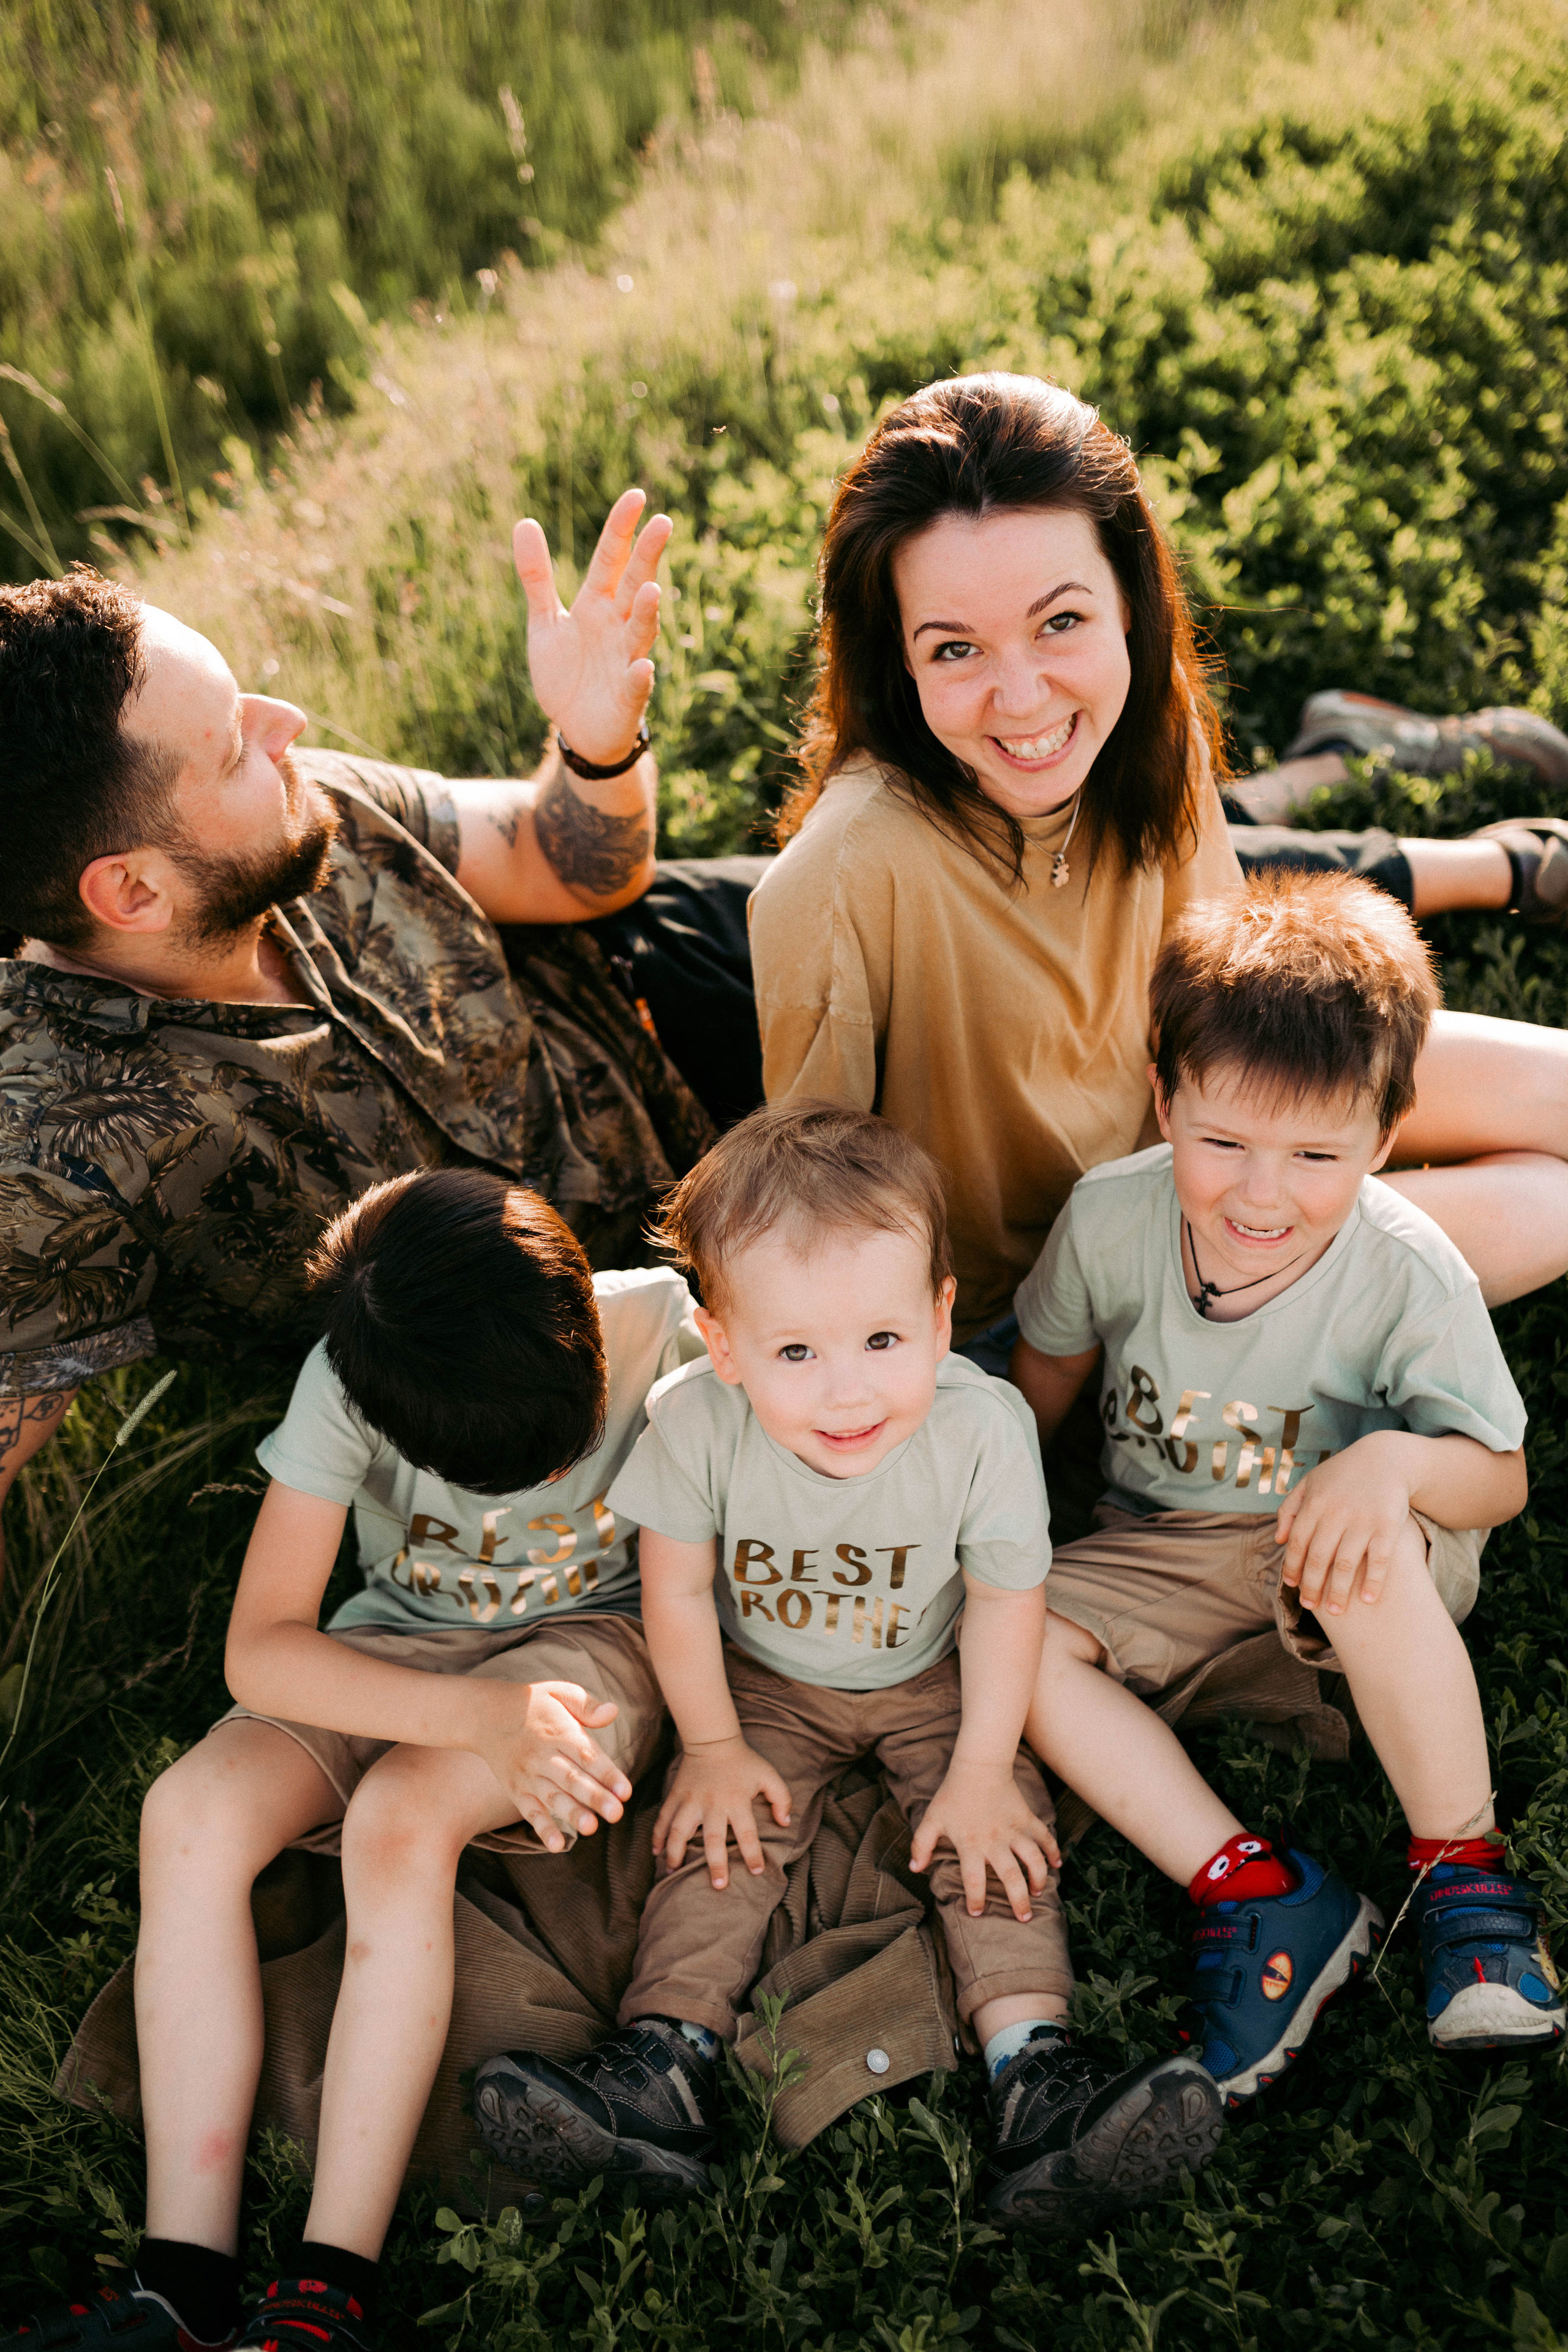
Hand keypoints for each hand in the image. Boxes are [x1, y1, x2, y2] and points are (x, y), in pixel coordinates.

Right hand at [472, 1680, 633, 1852]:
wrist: (485, 1714)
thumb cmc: (533, 1703)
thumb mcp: (559, 1692)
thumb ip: (587, 1705)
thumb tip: (613, 1711)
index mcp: (559, 1731)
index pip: (587, 1755)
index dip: (607, 1773)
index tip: (626, 1791)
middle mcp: (543, 1756)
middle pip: (572, 1779)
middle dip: (595, 1797)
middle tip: (616, 1814)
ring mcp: (528, 1776)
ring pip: (553, 1798)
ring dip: (572, 1814)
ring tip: (591, 1828)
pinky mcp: (516, 1790)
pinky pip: (529, 1811)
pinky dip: (542, 1828)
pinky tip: (557, 1845)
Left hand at [513, 488, 672, 765]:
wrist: (576, 729)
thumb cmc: (567, 674)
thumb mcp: (544, 622)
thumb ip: (537, 577)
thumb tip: (524, 522)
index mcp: (597, 605)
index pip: (611, 559)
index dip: (622, 529)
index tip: (637, 496)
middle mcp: (617, 627)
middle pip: (634, 585)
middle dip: (648, 557)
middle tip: (663, 522)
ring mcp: (626, 660)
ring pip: (640, 632)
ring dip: (647, 612)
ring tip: (651, 589)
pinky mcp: (627, 698)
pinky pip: (636, 685)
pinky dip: (639, 676)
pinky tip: (642, 666)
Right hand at [653, 1733, 792, 1887]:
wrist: (712, 1740)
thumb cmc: (743, 1761)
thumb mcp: (768, 1775)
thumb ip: (781, 1798)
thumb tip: (785, 1823)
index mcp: (736, 1801)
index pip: (747, 1833)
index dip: (753, 1853)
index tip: (756, 1871)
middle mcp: (712, 1803)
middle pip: (713, 1838)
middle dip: (716, 1864)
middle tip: (718, 1885)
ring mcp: (691, 1800)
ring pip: (680, 1830)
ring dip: (676, 1852)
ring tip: (672, 1871)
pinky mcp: (676, 1796)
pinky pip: (664, 1817)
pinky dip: (657, 1834)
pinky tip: (655, 1851)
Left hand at [908, 1758, 1059, 1921]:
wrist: (978, 1766)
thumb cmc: (952, 1794)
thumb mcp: (932, 1819)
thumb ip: (921, 1844)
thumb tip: (915, 1869)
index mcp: (971, 1845)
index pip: (973, 1880)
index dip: (975, 1899)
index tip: (977, 1913)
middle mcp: (995, 1841)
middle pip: (1011, 1877)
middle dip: (1018, 1901)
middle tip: (1023, 1918)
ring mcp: (1014, 1830)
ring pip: (1033, 1859)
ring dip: (1039, 1878)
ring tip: (1039, 1893)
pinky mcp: (1027, 1818)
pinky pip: (1045, 1836)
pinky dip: (1053, 1850)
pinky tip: (1058, 1864)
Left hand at [1275, 1434, 1412, 1615]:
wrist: (1386, 1457)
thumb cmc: (1343, 1474)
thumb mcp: (1311, 1482)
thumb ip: (1289, 1509)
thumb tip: (1279, 1541)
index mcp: (1314, 1503)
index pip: (1297, 1543)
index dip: (1292, 1567)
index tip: (1292, 1586)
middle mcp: (1336, 1513)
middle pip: (1318, 1558)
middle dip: (1312, 1586)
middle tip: (1311, 1606)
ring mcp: (1362, 1520)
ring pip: (1345, 1564)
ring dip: (1339, 1592)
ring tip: (1336, 1612)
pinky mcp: (1387, 1526)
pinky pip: (1379, 1560)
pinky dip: (1373, 1582)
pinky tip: (1369, 1601)